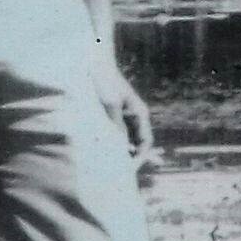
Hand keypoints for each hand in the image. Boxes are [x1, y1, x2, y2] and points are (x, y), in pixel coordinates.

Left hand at [90, 56, 155, 171]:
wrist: (95, 64)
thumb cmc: (105, 81)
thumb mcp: (110, 104)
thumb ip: (116, 125)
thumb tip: (119, 147)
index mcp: (139, 114)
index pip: (145, 142)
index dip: (139, 158)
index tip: (128, 170)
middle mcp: (134, 117)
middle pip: (137, 144)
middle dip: (132, 159)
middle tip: (122, 176)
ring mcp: (124, 116)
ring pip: (126, 141)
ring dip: (120, 153)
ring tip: (111, 168)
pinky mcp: (112, 115)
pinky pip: (115, 134)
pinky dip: (111, 144)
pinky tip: (102, 153)